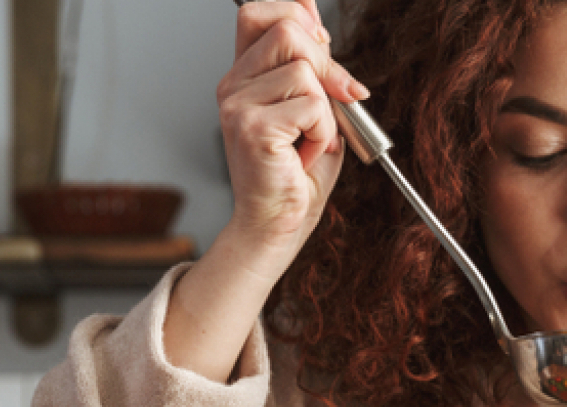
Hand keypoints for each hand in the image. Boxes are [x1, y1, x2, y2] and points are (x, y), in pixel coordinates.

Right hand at [217, 0, 368, 266]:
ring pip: (304, 69)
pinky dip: (324, 133)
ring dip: (326, 110)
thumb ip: (314, 66)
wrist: (277, 225)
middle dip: (326, 65)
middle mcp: (233, 86)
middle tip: (333, 103)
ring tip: (310, 140)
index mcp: (243, 75)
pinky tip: (305, 154)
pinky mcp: (253, 128)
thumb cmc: (296, 174)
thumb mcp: (314, 107)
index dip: (297, 13)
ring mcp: (237, 106)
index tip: (322, 44)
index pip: (258, 11)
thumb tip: (320, 25)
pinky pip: (313, 106)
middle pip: (288, 29)